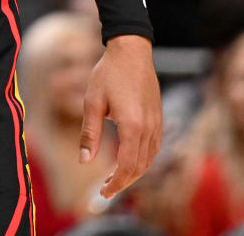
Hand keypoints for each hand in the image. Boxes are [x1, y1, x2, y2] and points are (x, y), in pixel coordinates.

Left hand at [79, 34, 160, 199]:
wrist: (131, 51)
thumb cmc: (108, 74)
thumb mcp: (92, 102)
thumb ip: (89, 134)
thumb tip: (84, 161)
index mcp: (132, 126)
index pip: (127, 167)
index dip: (115, 184)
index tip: (102, 193)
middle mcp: (149, 128)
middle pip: (140, 168)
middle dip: (123, 183)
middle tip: (105, 191)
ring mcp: (157, 123)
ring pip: (149, 160)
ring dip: (133, 173)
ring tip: (113, 178)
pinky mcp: (158, 117)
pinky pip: (153, 148)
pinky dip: (141, 160)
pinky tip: (127, 160)